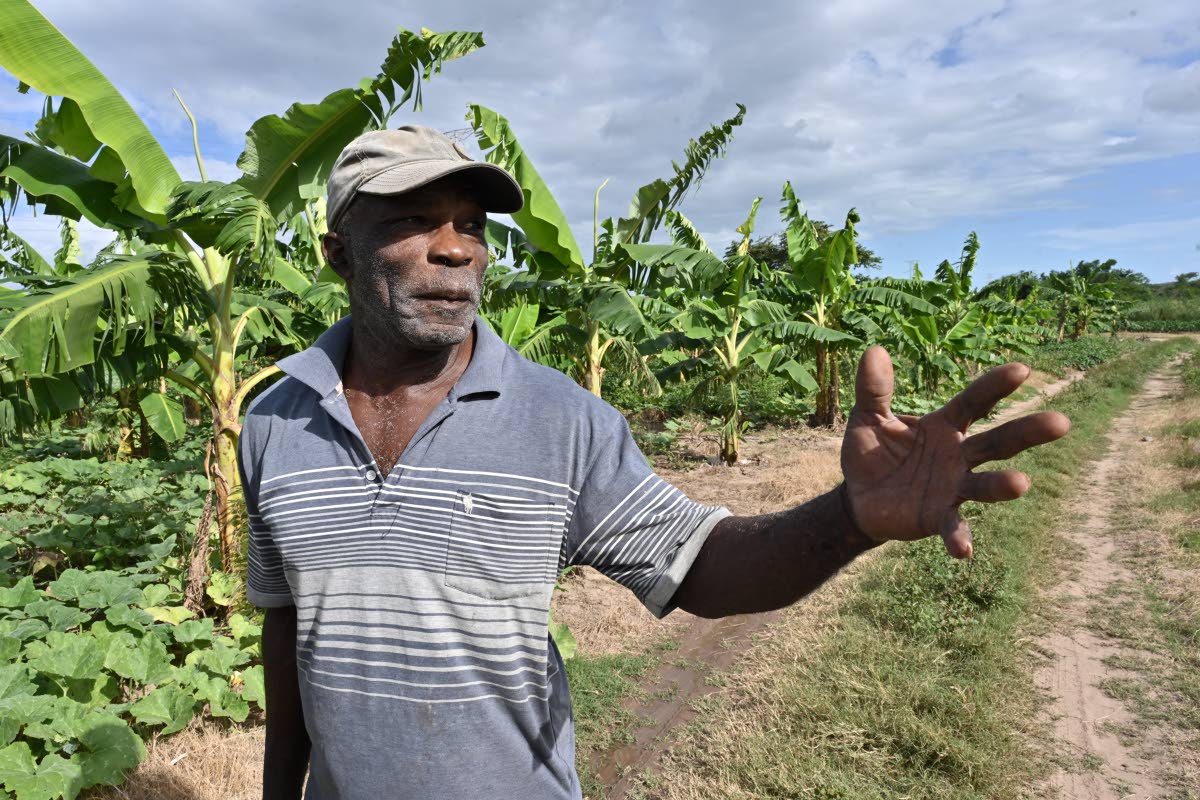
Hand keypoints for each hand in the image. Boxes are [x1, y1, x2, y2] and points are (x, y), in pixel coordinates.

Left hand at [841, 346, 1070, 557]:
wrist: (859, 498)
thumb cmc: (872, 453)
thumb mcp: (867, 418)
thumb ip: (873, 389)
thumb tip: (874, 350)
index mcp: (945, 425)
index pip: (975, 402)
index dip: (996, 386)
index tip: (1022, 370)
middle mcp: (959, 455)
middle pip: (998, 441)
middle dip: (1028, 432)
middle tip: (1061, 422)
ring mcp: (954, 487)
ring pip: (985, 484)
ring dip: (1002, 486)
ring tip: (1022, 483)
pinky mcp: (939, 516)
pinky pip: (953, 526)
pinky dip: (959, 537)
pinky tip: (964, 550)